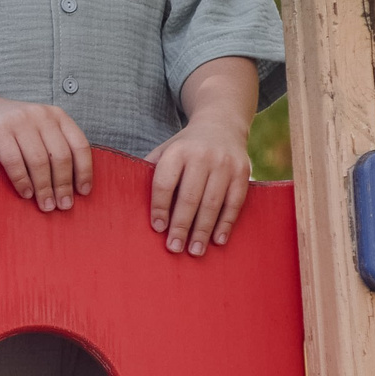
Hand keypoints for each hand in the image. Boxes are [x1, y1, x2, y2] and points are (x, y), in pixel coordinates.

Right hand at [0, 97, 94, 211]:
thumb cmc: (13, 129)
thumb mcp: (39, 130)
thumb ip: (54, 147)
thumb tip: (73, 188)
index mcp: (57, 115)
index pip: (79, 145)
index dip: (84, 171)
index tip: (83, 193)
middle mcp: (41, 114)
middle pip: (60, 156)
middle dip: (63, 185)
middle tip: (63, 206)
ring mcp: (18, 120)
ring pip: (39, 161)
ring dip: (44, 188)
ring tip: (46, 205)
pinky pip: (14, 162)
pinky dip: (22, 181)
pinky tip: (25, 194)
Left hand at [145, 116, 251, 255]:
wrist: (221, 125)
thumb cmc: (186, 147)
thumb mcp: (166, 151)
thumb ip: (152, 172)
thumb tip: (131, 202)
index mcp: (177, 152)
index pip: (164, 183)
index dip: (160, 207)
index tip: (157, 228)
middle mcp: (202, 156)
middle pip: (190, 197)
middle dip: (181, 226)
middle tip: (174, 248)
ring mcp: (225, 164)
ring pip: (213, 203)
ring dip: (203, 230)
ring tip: (195, 251)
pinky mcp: (242, 172)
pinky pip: (234, 203)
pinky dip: (226, 223)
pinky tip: (217, 240)